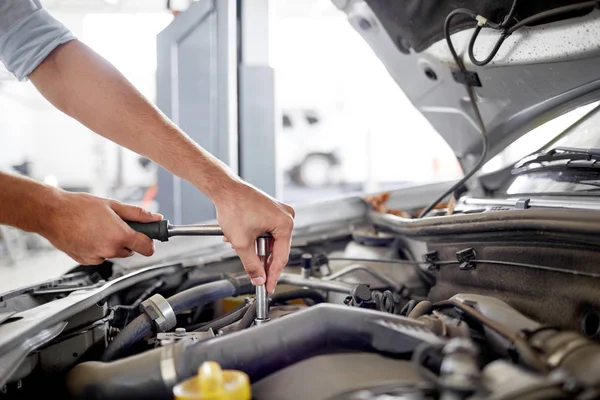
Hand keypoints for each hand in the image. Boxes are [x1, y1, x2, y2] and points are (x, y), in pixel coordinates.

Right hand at [42, 190, 162, 264]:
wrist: (52, 214)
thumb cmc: (79, 207)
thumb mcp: (113, 205)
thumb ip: (138, 214)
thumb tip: (155, 217)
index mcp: (120, 236)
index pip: (147, 248)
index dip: (150, 241)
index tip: (149, 237)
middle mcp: (110, 250)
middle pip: (130, 250)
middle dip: (127, 239)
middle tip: (116, 224)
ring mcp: (97, 257)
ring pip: (114, 253)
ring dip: (112, 243)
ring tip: (98, 227)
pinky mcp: (86, 261)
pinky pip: (100, 256)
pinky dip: (99, 248)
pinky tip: (89, 235)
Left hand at [215, 182, 294, 293]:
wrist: (224, 189)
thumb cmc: (234, 206)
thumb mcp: (242, 243)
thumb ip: (252, 265)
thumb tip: (258, 279)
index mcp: (285, 223)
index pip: (281, 257)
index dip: (274, 275)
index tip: (269, 286)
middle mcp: (286, 216)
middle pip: (277, 249)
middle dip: (263, 261)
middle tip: (257, 277)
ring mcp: (279, 211)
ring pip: (270, 240)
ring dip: (256, 248)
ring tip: (241, 250)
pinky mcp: (271, 209)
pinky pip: (267, 230)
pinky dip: (255, 238)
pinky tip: (242, 240)